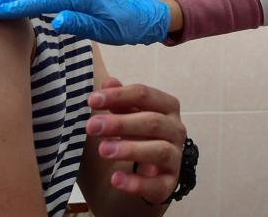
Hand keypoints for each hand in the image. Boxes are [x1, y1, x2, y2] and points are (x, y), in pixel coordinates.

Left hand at [89, 78, 186, 203]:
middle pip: (152, 122)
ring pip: (159, 151)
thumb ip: (119, 100)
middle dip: (120, 123)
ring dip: (130, 149)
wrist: (146, 174)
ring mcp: (175, 158)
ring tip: (103, 150)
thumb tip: (109, 82)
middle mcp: (176, 130)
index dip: (118, 95)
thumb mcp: (126, 115)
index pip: (145, 95)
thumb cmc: (136, 136)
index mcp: (166, 107)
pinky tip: (115, 179)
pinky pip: (157, 185)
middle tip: (91, 126)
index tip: (92, 100)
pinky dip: (136, 182)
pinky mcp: (168, 184)